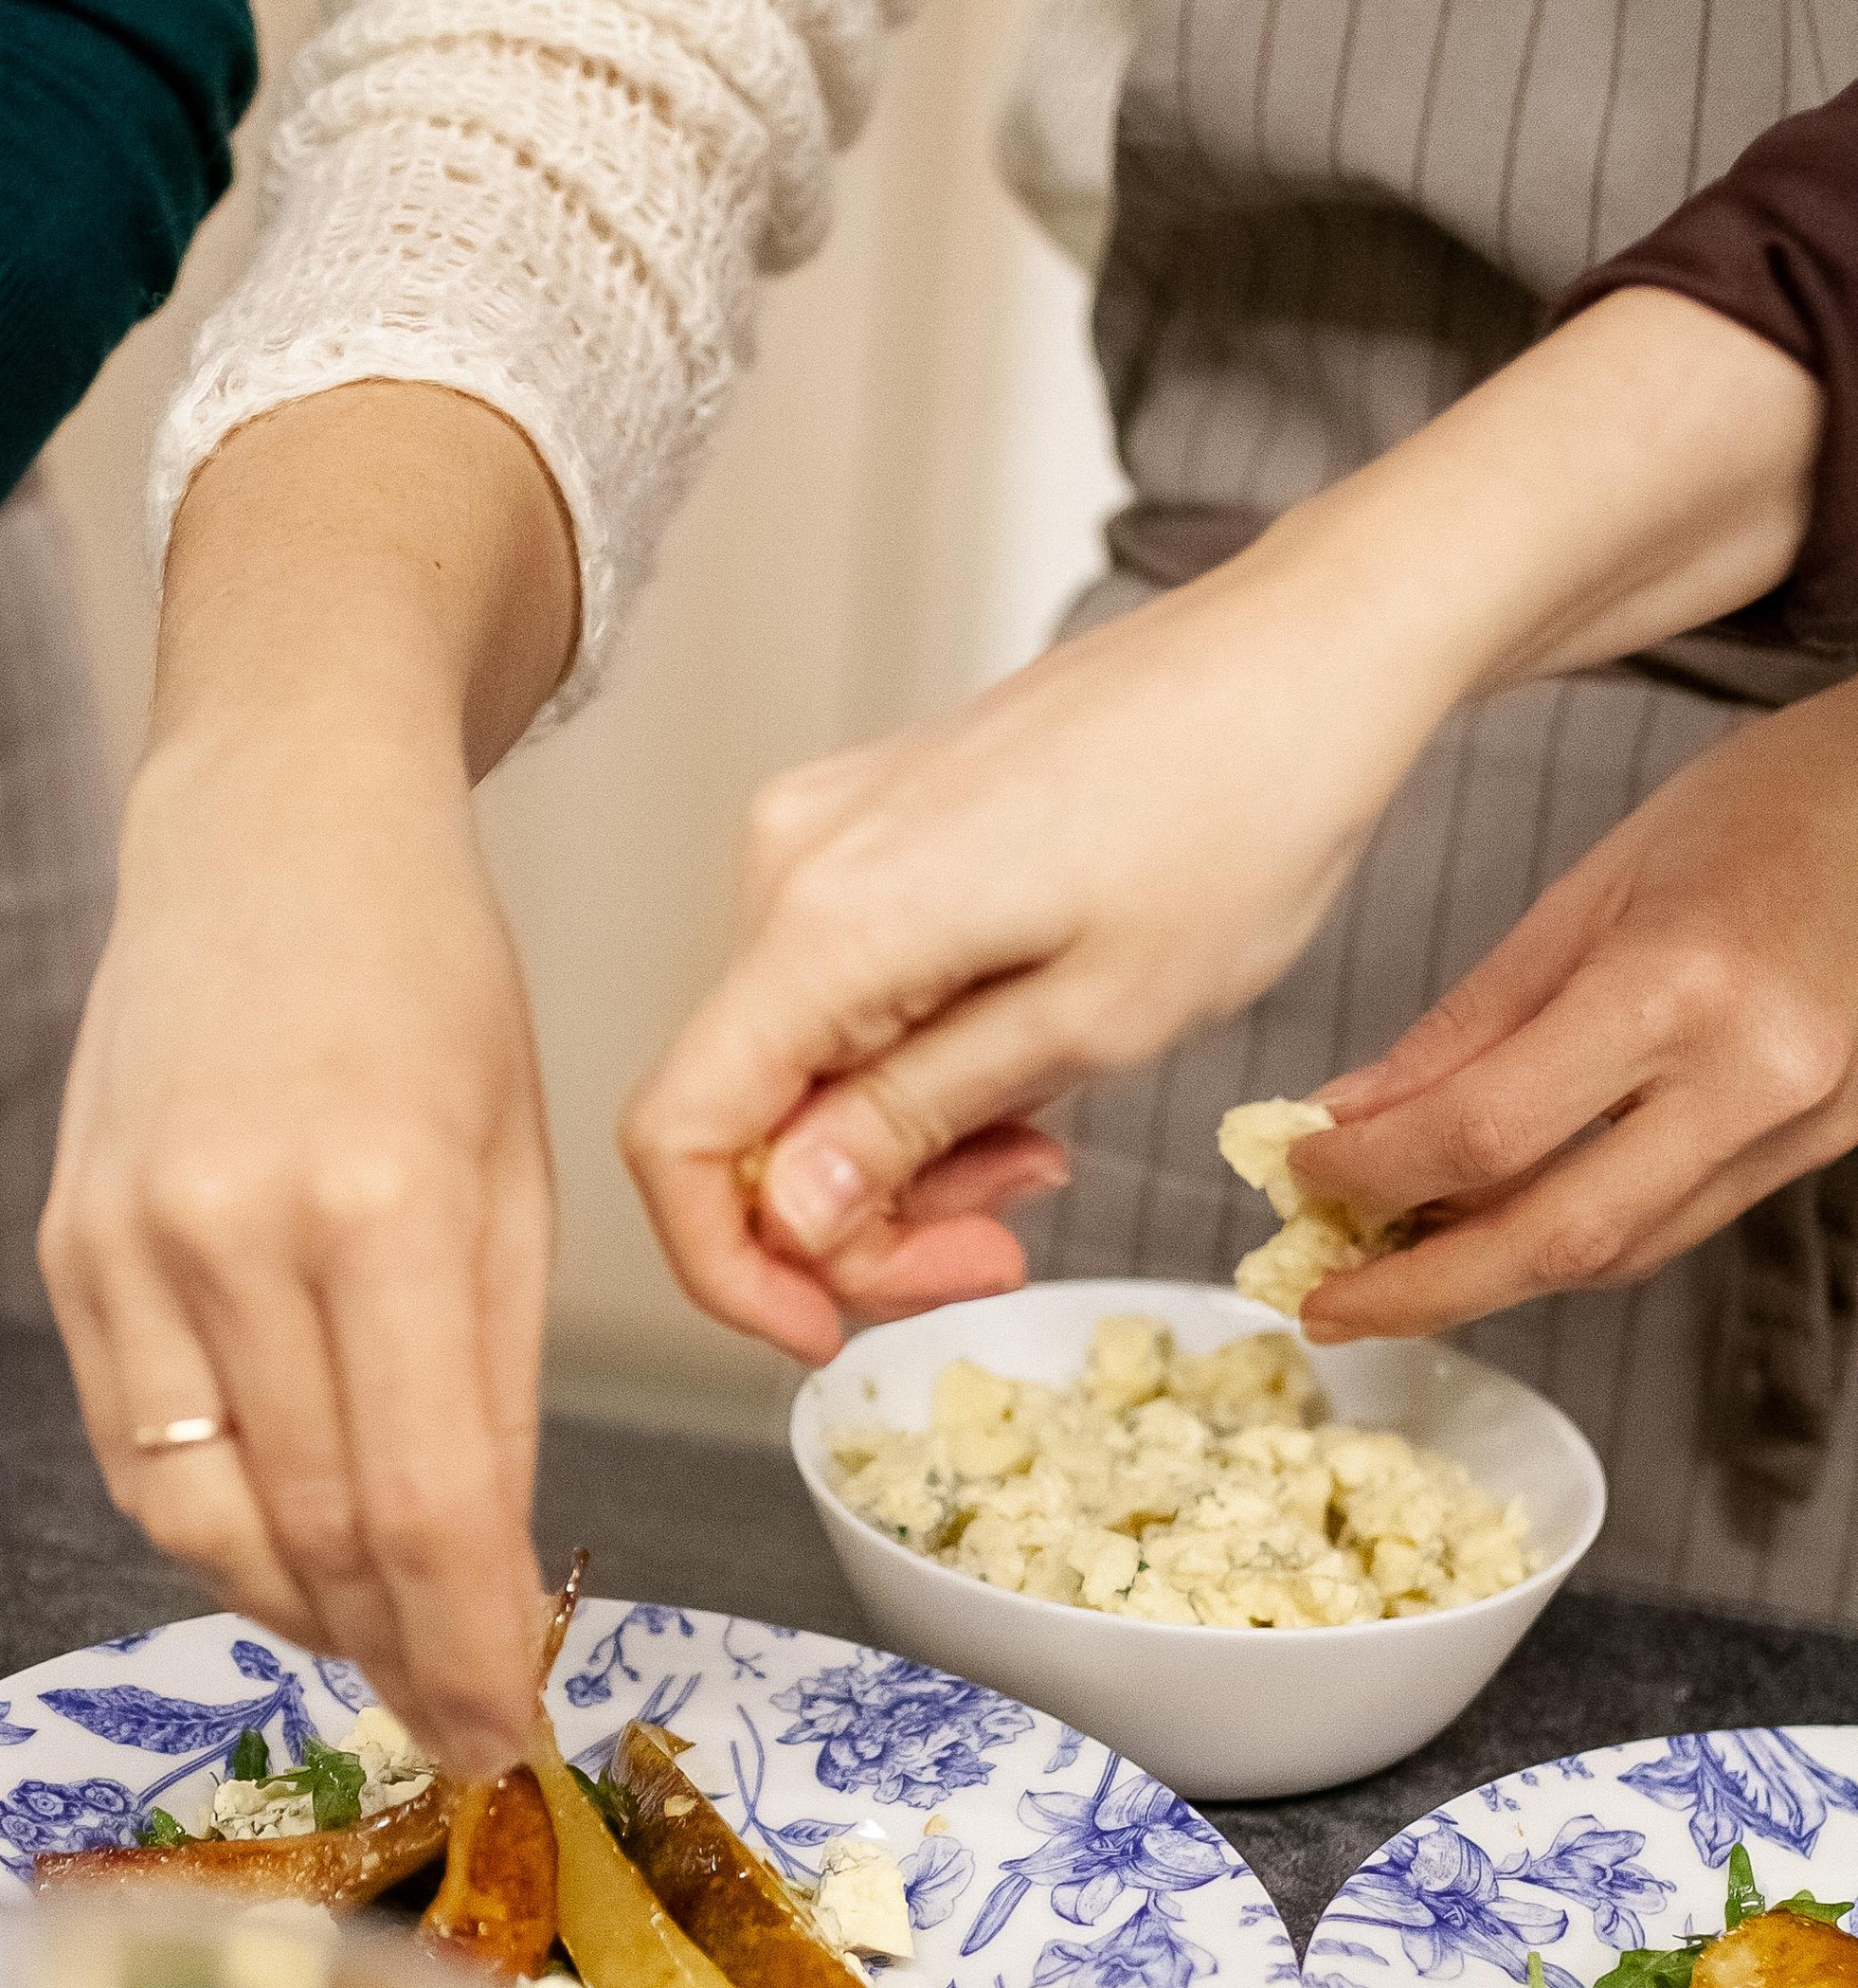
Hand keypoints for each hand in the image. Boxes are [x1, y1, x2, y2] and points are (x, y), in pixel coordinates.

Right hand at [41, 734, 551, 1774]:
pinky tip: (291, 1550)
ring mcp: (126, 1245)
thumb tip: (483, 1568)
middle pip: (314, 1534)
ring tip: (385, 1646)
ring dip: (303, 1613)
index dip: (468, 1649)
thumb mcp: (520, 1174)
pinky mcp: (65, 1251)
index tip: (510, 1730)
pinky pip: (133, 1453)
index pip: (425, 1505)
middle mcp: (231, 1232)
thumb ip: (496, 1379)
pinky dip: (218, 1532)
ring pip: (203, 1522)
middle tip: (461, 1721)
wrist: (271, 834)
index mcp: (381, 1205)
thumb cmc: (431, 984)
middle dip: (398, 1658)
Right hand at [623, 545, 1456, 1359]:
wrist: (1308, 656)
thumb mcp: (1091, 1024)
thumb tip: (789, 1217)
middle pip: (743, 1111)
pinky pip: (843, 996)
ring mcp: (825, 834)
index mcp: (828, 917)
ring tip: (1044, 1153)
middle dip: (856, 1218)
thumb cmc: (1240, 814)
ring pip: (798, 1064)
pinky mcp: (872, 827)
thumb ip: (916, 1124)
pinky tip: (1028, 1077)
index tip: (828, 1331)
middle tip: (1001, 1248)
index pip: (679, 1133)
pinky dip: (916, 1072)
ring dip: (901, 1152)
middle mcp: (789, 862)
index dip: (730, 1268)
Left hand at [1294, 680, 1857, 1338]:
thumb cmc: (1771, 802)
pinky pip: (1675, 1223)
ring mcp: (1807, 1125)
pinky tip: (1499, 1221)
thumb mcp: (1597, 883)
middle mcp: (1756, 1076)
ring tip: (1393, 1264)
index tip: (1300, 1171)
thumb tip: (1350, 1117)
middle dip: (1422, 1290)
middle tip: (1322, 1301)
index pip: (1486, 1131)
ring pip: (1619, 1253)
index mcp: (1682, 987)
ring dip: (1493, 1274)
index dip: (1373, 1171)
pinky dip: (1574, 1235)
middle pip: (1555, 1239)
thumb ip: (1473, 1019)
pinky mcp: (1829, 1146)